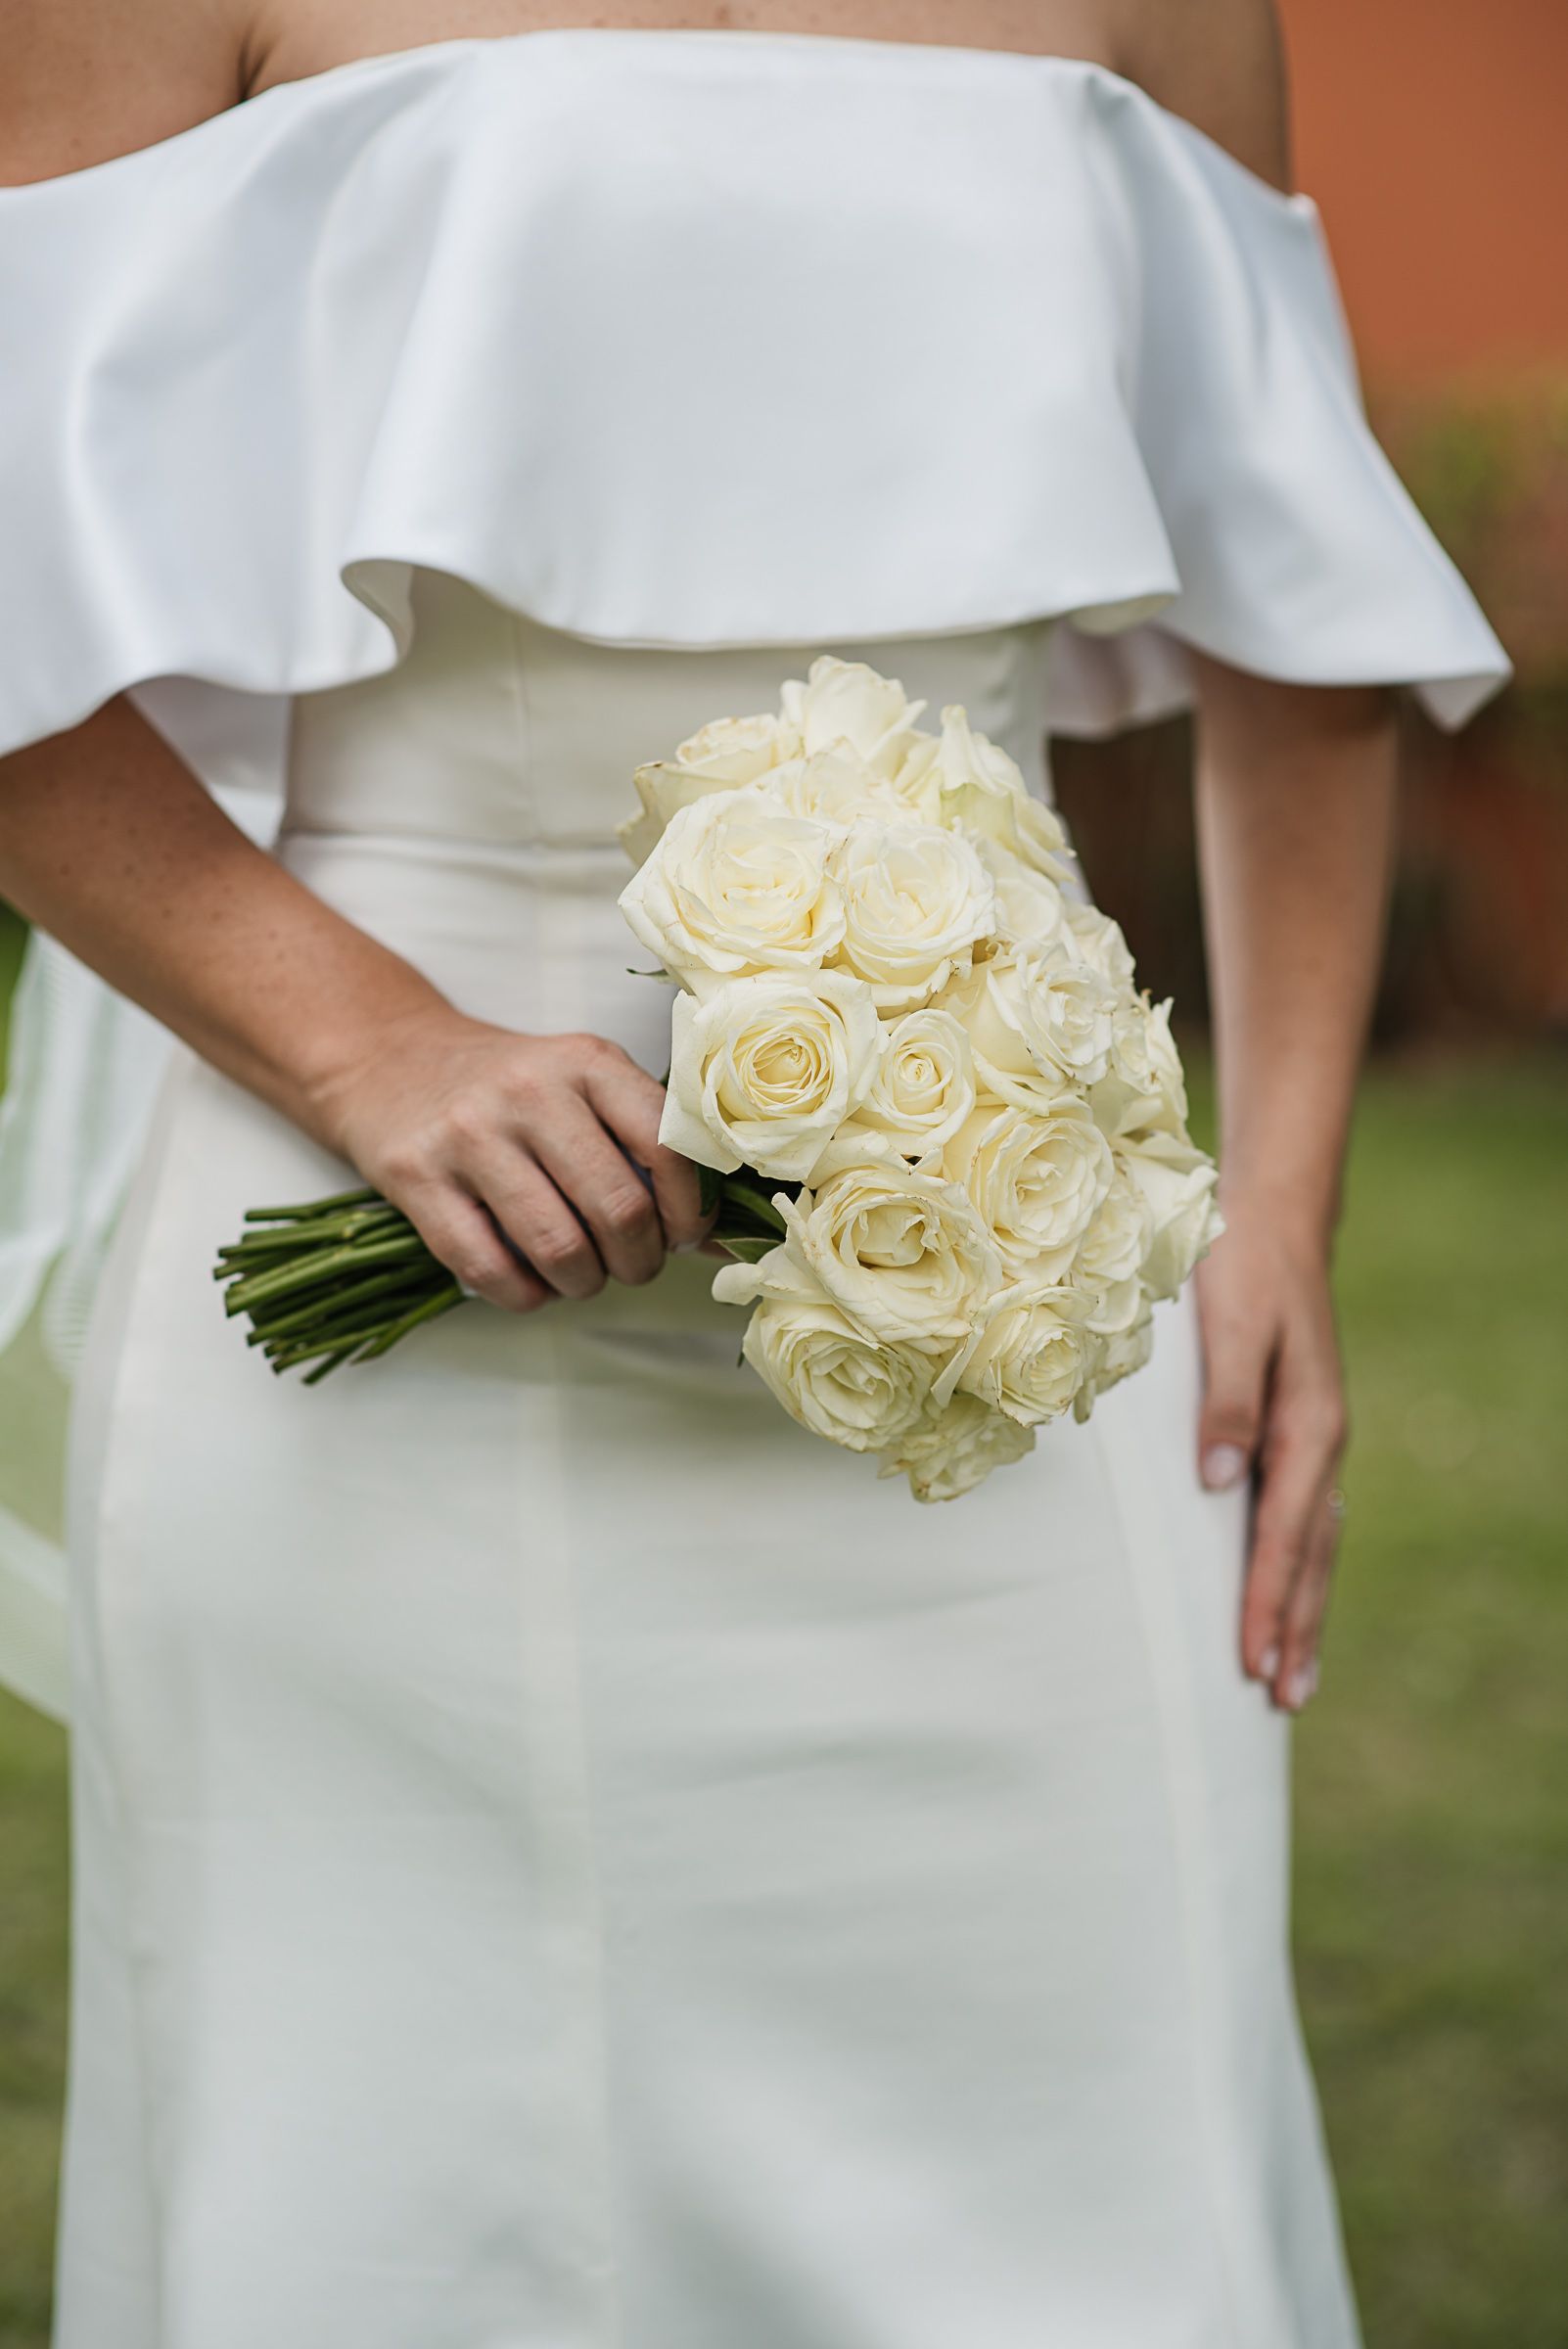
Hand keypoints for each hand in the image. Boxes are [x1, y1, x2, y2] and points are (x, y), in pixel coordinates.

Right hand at [313, 1008, 713, 1313]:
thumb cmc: (509, 1088)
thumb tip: (725, 1242)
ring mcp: (469, 1135)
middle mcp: (530, 1091)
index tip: (683, 1235)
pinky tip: (531, 1284)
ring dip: (584, 1284)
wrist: (389, 1060)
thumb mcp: (584, 1085)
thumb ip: (649, 1148)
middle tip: (632, 1265)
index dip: (690, 1212)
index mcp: (588, 1062)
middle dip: (639, 1261)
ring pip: (558, 1248)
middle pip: (619, 1210)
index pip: (671, 1149)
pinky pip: (490, 1269)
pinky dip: (525, 1296)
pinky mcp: (416, 1178)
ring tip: (582, 1277)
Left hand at [1195, 1205, 1348, 1712]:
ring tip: (1292, 1681)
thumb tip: (1217, 1481)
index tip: (1249, 1660)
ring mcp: (1313, 1441)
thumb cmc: (1242, 1269)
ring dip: (1301, 1612)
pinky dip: (1297, 1570)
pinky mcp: (1297, 1434)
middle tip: (1282, 1703)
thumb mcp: (1232, 1323)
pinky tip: (1287, 1600)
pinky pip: (1303, 1519)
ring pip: (1312, 1545)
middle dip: (1294, 1630)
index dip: (1263, 1600)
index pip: (1281, 1534)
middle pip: (1309, 1556)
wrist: (1274, 1223)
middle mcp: (1319, 1443)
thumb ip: (1227, 1399)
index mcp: (1307, 1425)